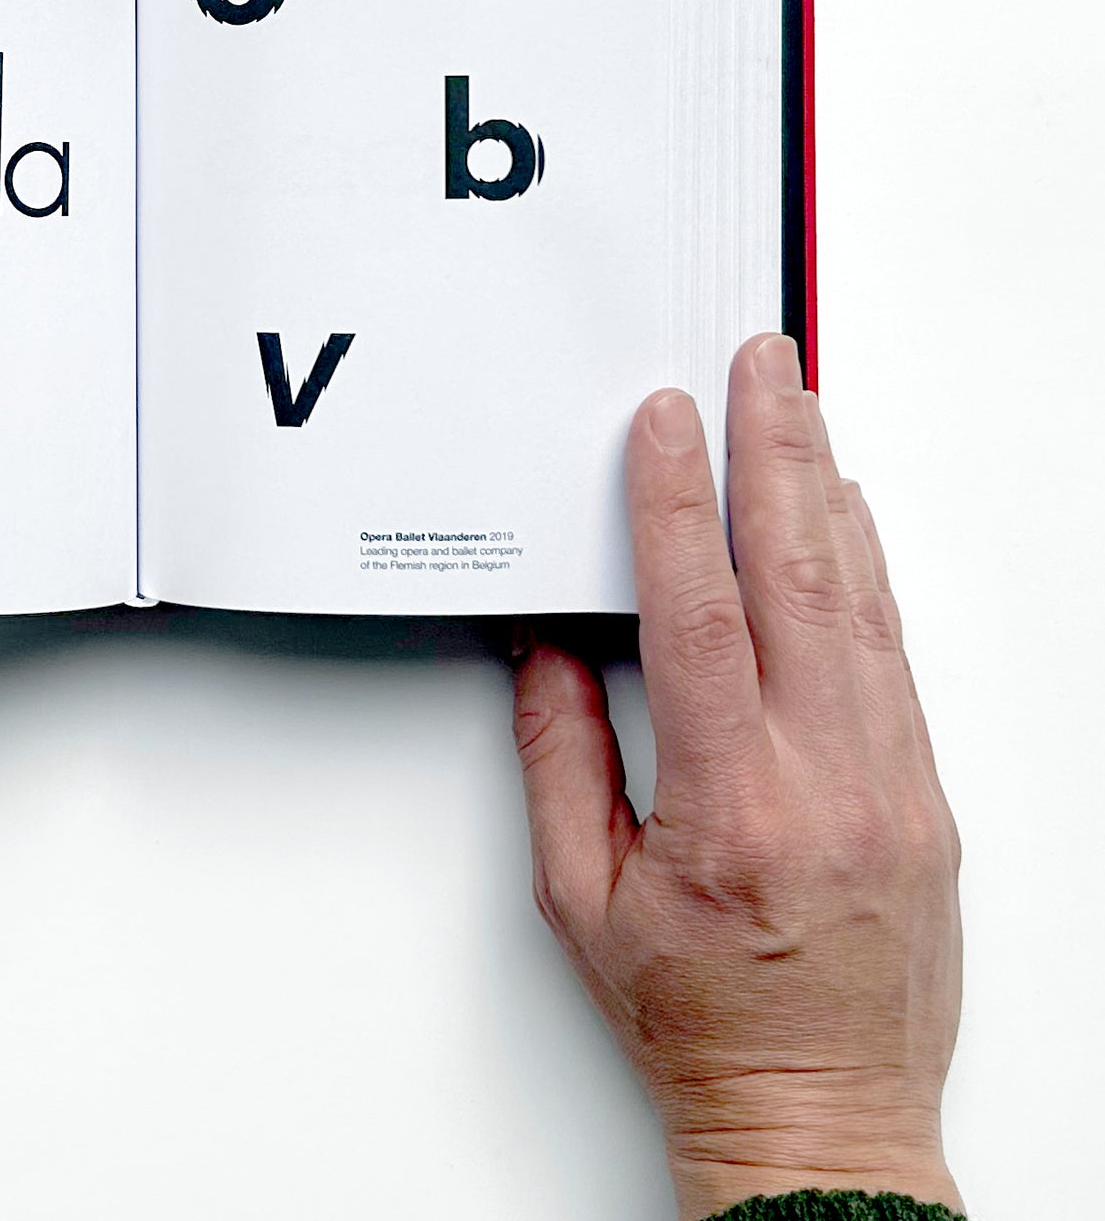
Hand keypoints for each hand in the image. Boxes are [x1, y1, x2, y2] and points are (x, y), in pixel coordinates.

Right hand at [510, 334, 963, 1218]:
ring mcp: (895, 785)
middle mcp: (831, 780)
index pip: (703, 616)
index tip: (666, 424)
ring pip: (863, 605)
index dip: (680, 506)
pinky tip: (850, 520)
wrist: (824, 1114)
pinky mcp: (927, 796)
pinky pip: (896, 656)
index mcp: (736, 804)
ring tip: (804, 411)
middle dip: (778, 454)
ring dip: (828, 495)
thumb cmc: (699, 1021)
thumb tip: (552, 652)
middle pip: (804, 579)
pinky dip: (870, 571)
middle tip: (764, 366)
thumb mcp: (583, 899)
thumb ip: (561, 759)